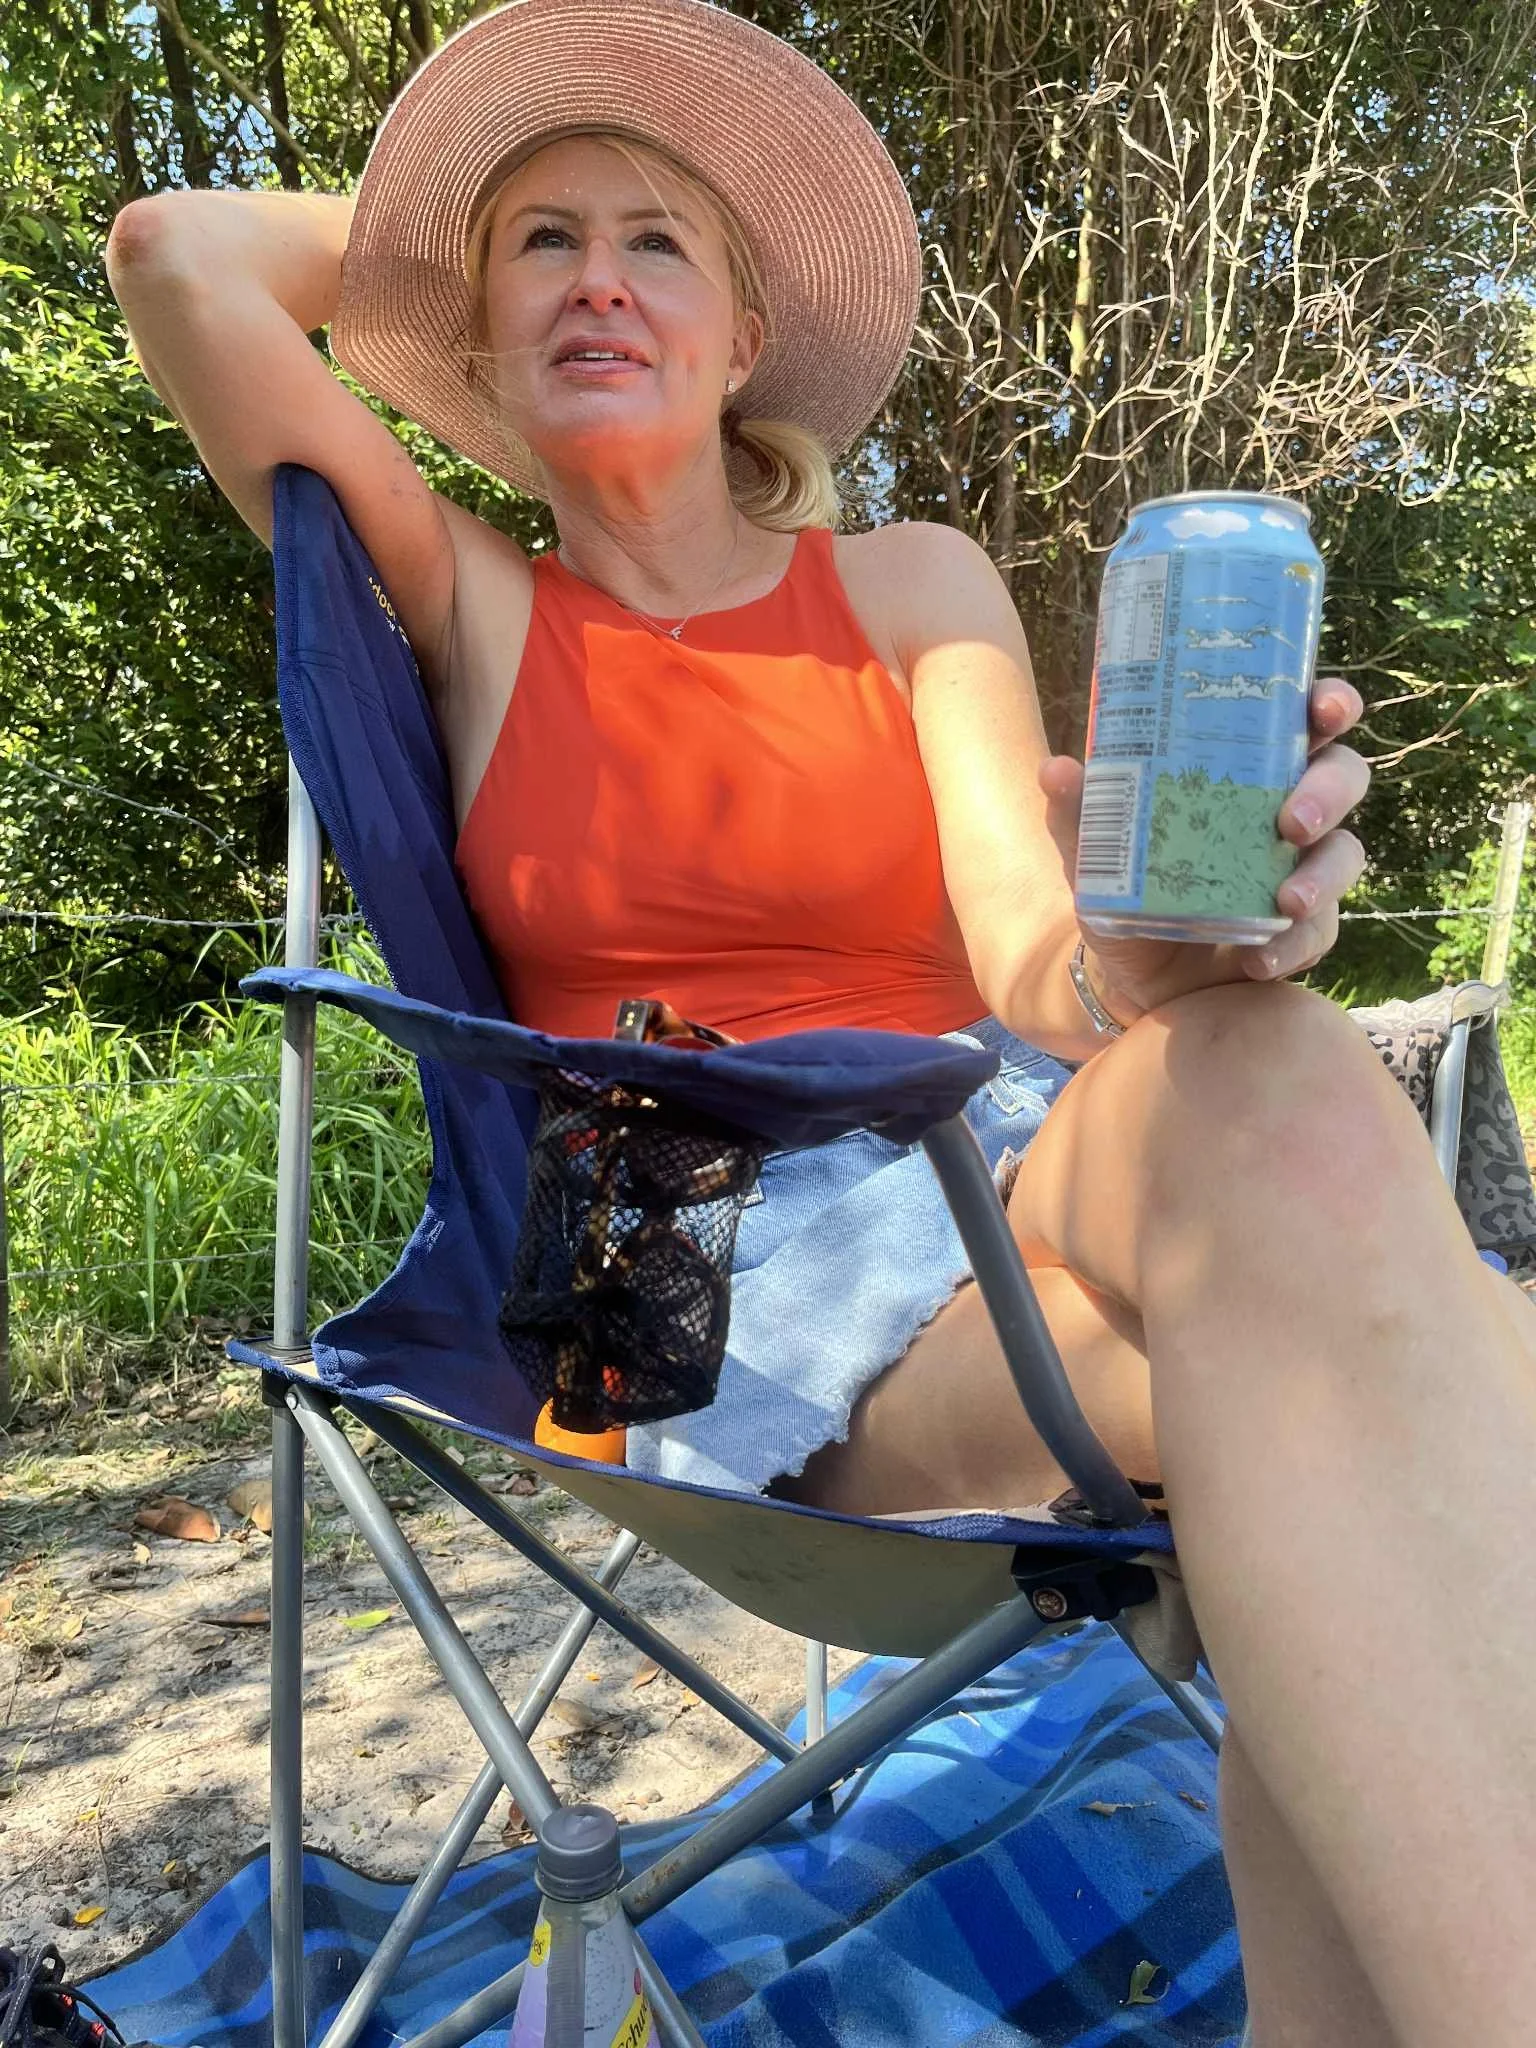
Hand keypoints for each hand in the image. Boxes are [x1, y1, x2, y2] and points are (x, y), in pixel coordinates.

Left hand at [1041, 676, 1368, 1020]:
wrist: (1130, 974)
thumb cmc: (1126, 886)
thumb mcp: (1096, 852)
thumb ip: (1079, 813)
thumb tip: (1055, 770)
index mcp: (1249, 768)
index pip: (1305, 719)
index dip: (1328, 704)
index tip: (1321, 709)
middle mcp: (1288, 810)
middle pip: (1344, 777)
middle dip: (1328, 792)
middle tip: (1292, 821)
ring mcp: (1303, 870)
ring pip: (1346, 855)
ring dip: (1323, 876)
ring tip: (1287, 900)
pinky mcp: (1305, 931)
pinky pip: (1319, 933)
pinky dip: (1294, 945)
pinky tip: (1258, 959)